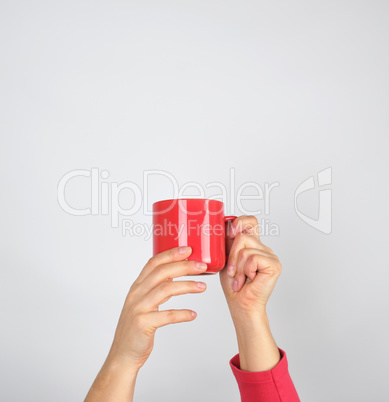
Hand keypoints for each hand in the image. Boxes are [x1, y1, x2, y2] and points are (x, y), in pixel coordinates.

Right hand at [85, 246, 206, 400]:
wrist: (123, 355)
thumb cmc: (137, 327)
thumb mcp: (144, 302)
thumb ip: (156, 288)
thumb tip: (175, 274)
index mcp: (137, 287)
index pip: (153, 263)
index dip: (170, 254)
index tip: (188, 249)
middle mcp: (136, 294)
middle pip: (162, 272)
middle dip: (183, 266)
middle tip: (202, 265)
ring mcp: (138, 308)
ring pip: (166, 290)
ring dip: (187, 286)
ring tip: (203, 286)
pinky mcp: (143, 324)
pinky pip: (167, 315)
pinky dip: (182, 314)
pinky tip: (193, 314)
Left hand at [219, 216, 281, 371]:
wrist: (240, 304)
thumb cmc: (233, 284)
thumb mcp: (225, 258)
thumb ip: (228, 242)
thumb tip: (225, 226)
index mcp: (252, 244)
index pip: (251, 221)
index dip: (240, 221)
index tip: (230, 232)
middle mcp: (263, 248)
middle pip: (243, 235)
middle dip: (231, 255)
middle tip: (233, 271)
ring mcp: (270, 255)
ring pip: (245, 247)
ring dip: (237, 266)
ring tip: (240, 278)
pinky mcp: (274, 264)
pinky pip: (252, 258)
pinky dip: (245, 270)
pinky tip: (248, 279)